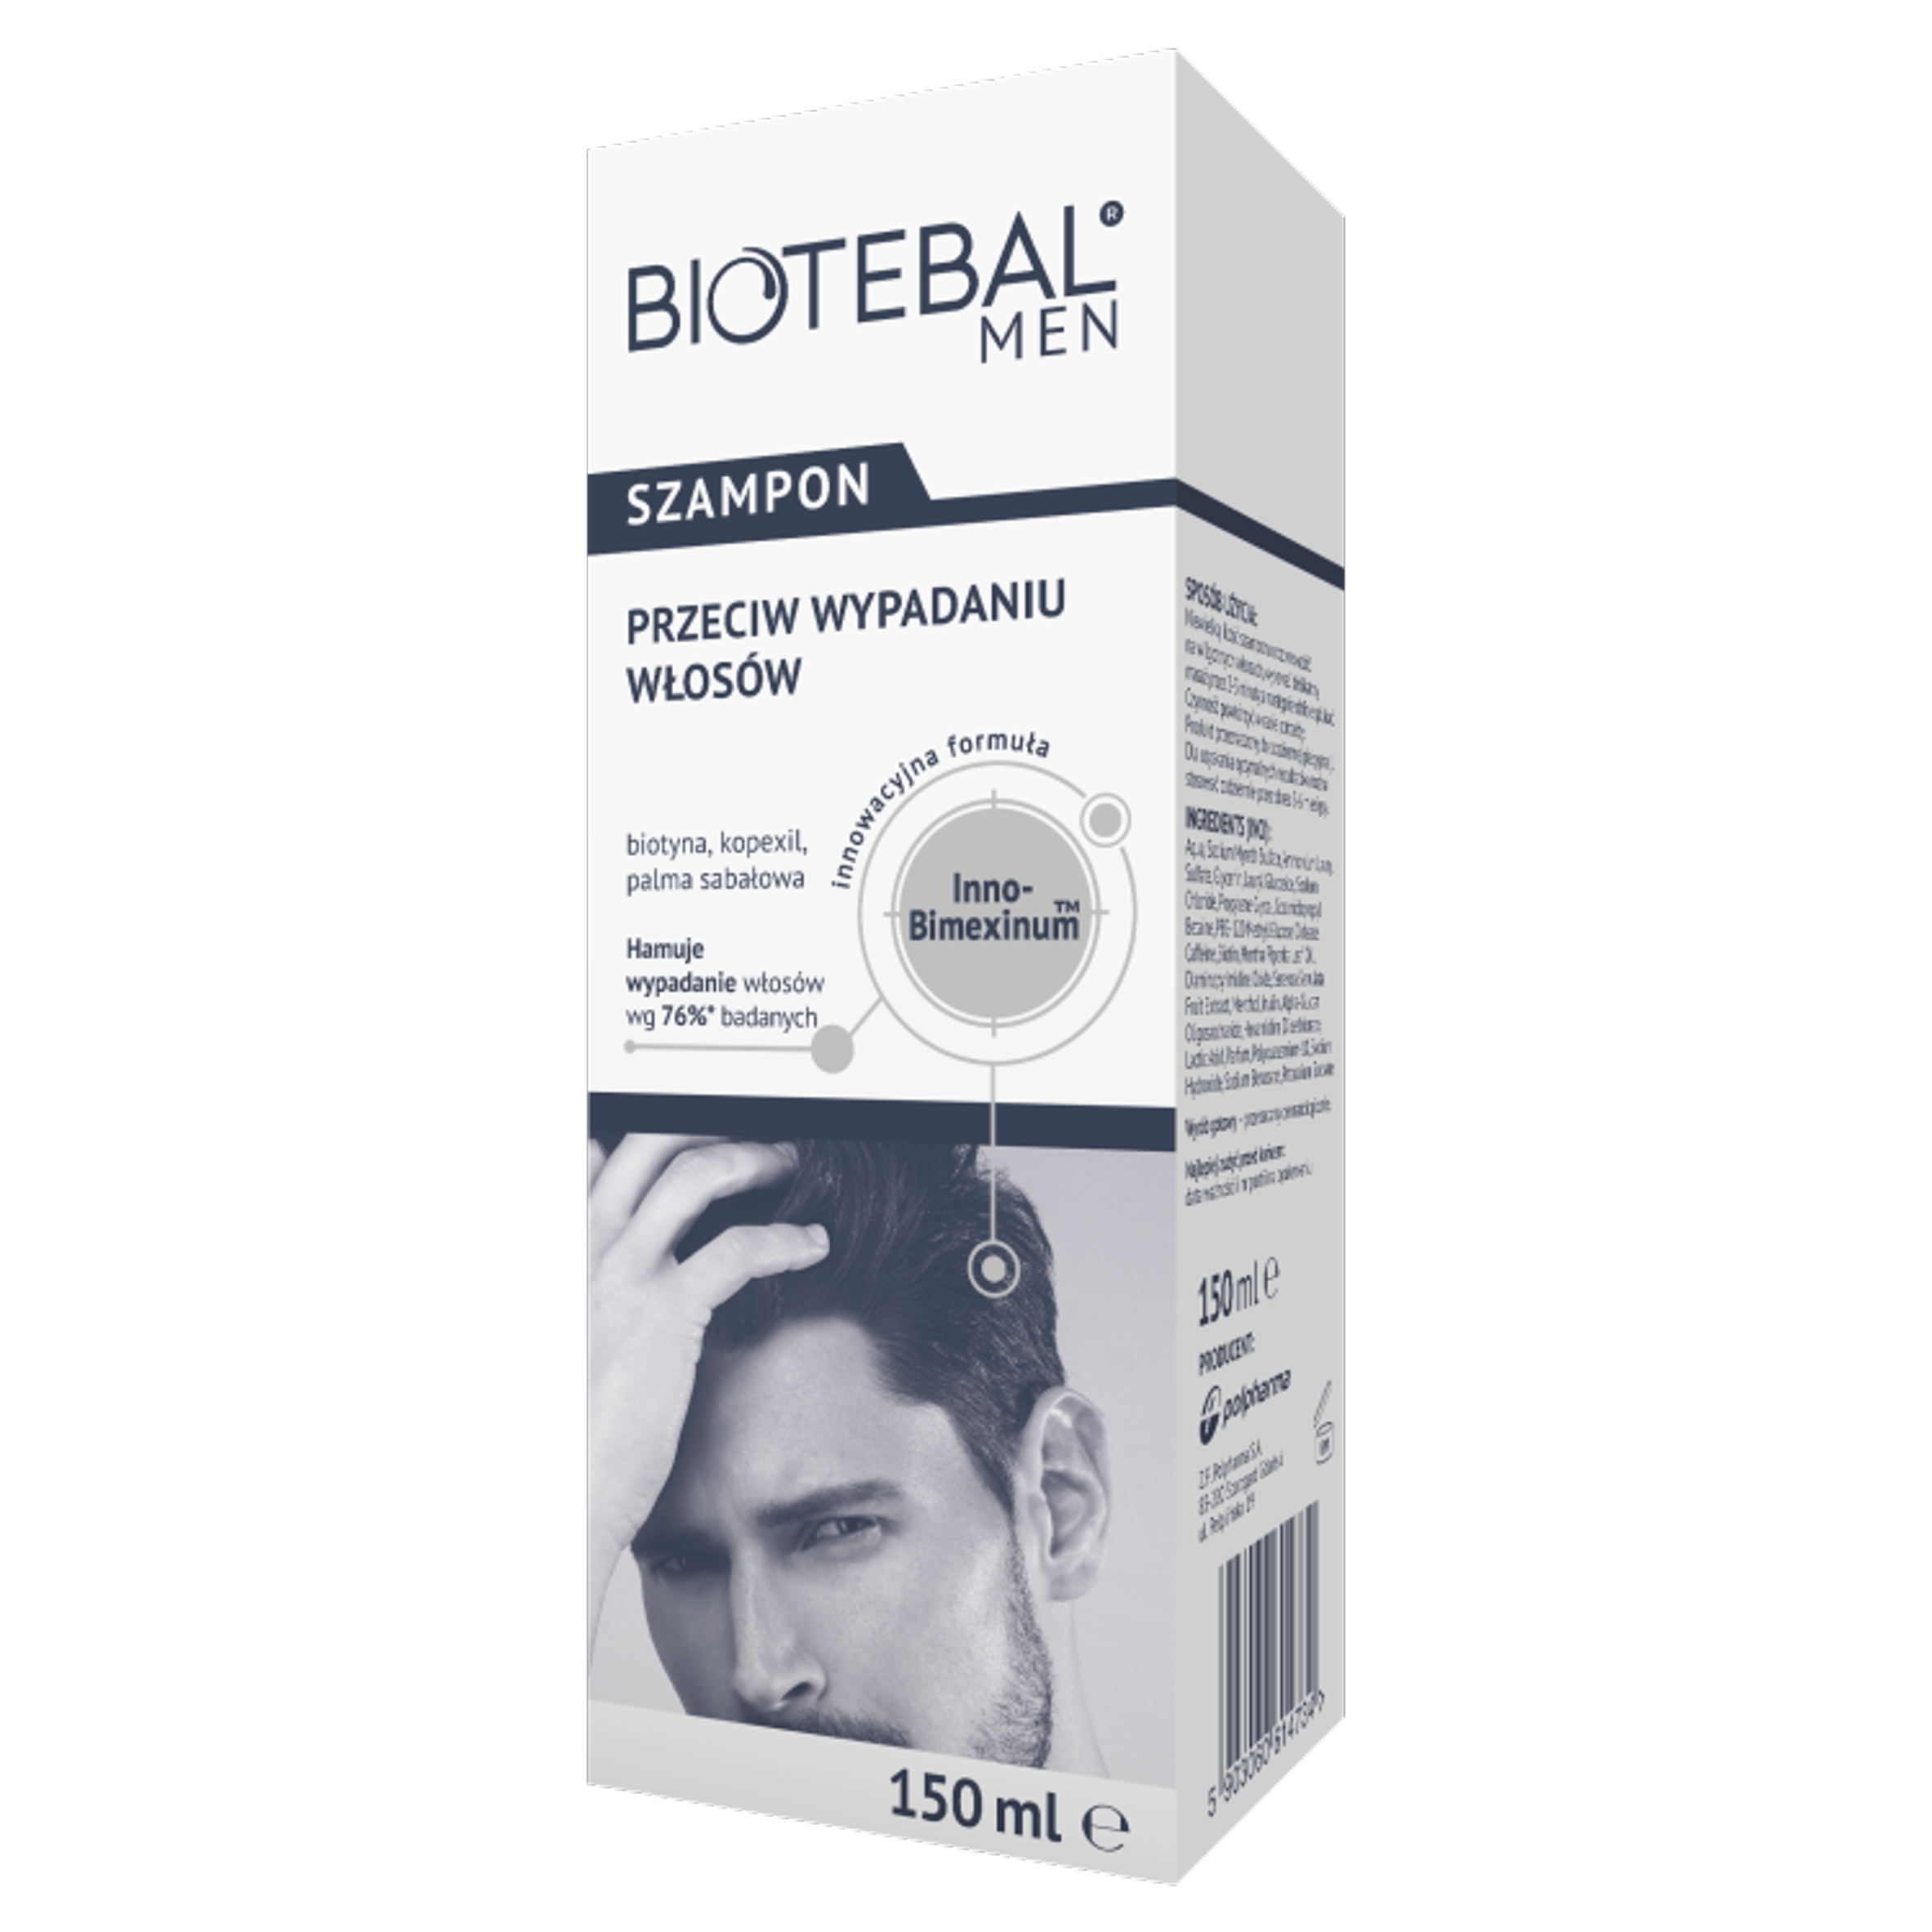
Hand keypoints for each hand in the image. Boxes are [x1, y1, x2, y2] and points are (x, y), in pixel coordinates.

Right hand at [587, 1136, 827, 1659]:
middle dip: (712, 1122)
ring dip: (754, 1159)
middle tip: (755, 1132)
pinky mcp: (664, 1314)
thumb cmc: (568, 1411)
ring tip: (789, 1166)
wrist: (556, 1485)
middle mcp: (581, 1242)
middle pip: (651, 1139)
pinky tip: (810, 1243)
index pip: (597, 1148)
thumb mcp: (567, 1318)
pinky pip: (737, 1248)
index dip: (656, 1127)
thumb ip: (587, 1260)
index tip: (702, 1125)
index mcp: (557, 1239)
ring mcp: (620, 1273)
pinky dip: (785, 1237)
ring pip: (696, 1175)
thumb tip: (617, 1214)